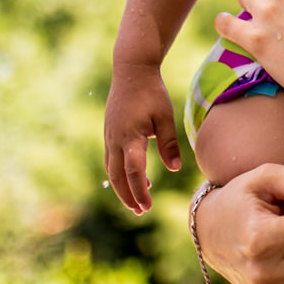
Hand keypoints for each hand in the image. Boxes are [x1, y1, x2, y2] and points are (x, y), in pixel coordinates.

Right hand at [103, 61, 181, 214]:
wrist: (131, 71)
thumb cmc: (151, 93)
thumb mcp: (164, 116)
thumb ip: (169, 143)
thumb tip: (174, 169)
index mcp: (130, 137)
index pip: (133, 172)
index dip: (139, 191)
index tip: (147, 207)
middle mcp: (115, 140)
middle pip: (118, 177)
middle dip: (128, 196)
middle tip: (140, 212)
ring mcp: (110, 137)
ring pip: (112, 170)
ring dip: (123, 187)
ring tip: (138, 201)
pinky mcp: (110, 134)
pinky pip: (112, 159)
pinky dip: (121, 173)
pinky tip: (135, 176)